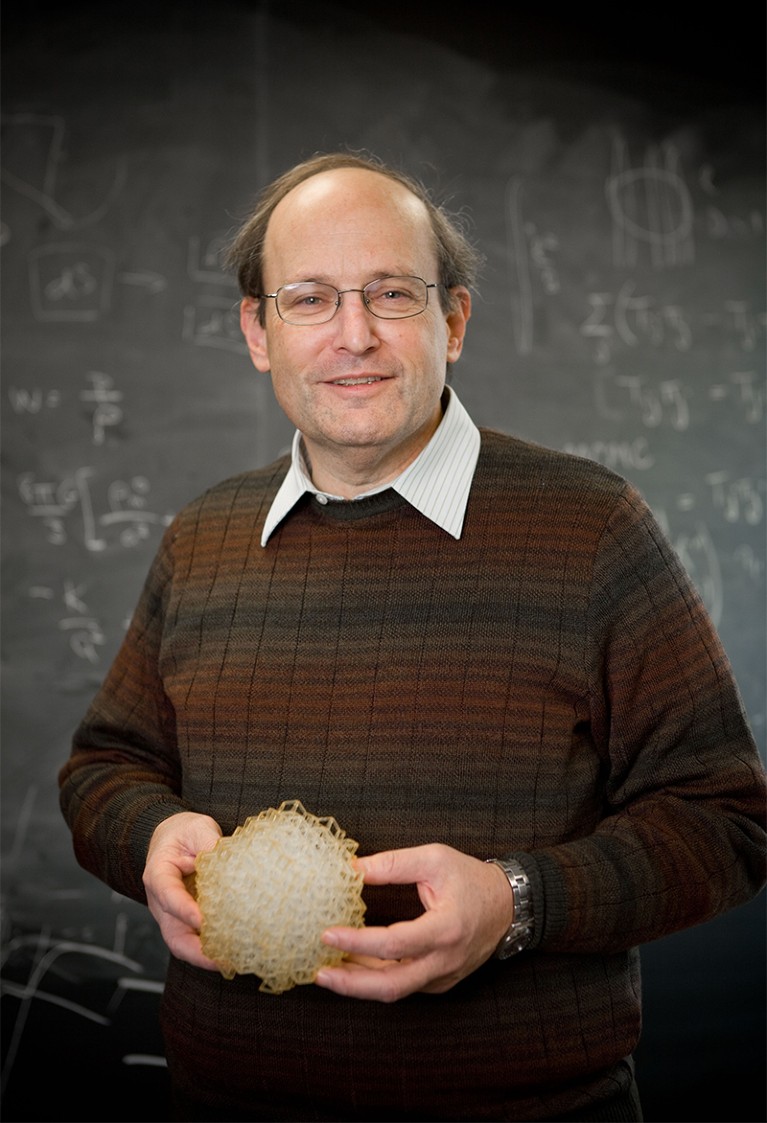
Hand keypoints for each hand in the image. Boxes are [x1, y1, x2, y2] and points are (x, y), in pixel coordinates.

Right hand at [143, 811, 222, 968]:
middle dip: (195, 951)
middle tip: (221, 958)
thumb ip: (209, 843)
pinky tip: (234, 953)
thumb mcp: (197, 828)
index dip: (183, 909)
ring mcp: (173, 915)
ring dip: (205, 957)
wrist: (175, 838)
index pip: (168, 895)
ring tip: (231, 961)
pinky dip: (212, 950)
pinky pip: (195, 940)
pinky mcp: (187, 921)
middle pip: (172, 933)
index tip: (202, 920)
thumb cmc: (184, 833)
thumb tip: (228, 858)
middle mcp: (162, 901)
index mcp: (159, 874)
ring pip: (183, 944)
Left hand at [315, 843, 513, 1001]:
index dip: (357, 941)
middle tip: (319, 972)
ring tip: (328, 968)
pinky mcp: (440, 981)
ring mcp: (443, 975)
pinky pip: (404, 985)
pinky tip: (355, 965)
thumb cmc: (471, 879)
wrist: (507, 905)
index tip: (327, 933)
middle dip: (351, 983)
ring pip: (395, 990)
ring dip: (359, 982)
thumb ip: (392, 863)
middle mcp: (444, 960)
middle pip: (391, 986)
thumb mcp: (433, 859)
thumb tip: (352, 869)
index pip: (394, 944)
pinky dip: (376, 978)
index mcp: (445, 929)